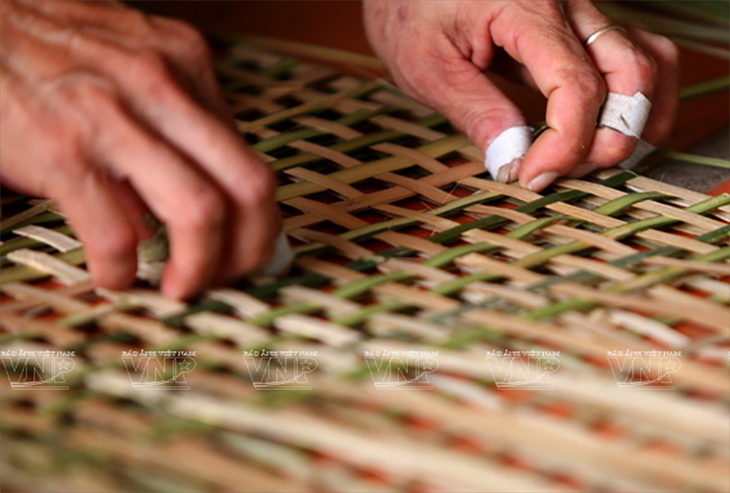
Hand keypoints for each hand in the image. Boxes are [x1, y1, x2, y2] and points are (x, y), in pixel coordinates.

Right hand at [0, 0, 279, 298]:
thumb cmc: (52, 49)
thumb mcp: (134, 62)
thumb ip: (177, 117)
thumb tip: (214, 196)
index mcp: (187, 63)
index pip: (252, 159)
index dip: (259, 221)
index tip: (247, 250)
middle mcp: (163, 86)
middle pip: (250, 186)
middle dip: (252, 249)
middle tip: (230, 277)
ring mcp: (114, 118)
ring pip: (200, 212)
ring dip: (199, 269)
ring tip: (180, 287)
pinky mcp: (62, 152)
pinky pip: (118, 234)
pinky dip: (122, 271)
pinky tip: (114, 276)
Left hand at [363, 0, 678, 189]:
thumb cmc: (410, 7)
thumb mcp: (427, 65)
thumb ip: (476, 112)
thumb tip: (513, 163)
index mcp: (527, 7)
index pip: (575, 85)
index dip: (564, 144)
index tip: (533, 178)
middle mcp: (569, 4)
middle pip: (630, 75)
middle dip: (608, 138)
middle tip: (563, 173)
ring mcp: (580, 12)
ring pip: (646, 62)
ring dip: (632, 121)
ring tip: (590, 159)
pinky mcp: (578, 25)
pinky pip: (631, 55)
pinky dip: (634, 97)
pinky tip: (608, 131)